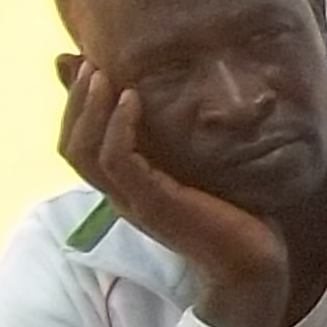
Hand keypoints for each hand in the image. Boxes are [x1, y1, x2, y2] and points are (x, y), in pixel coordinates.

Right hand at [59, 69, 289, 326]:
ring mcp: (133, 202)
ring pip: (84, 153)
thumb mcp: (197, 167)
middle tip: (87, 63)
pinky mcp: (154, 205)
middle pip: (71, 146)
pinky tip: (133, 99)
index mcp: (126, 188)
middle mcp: (120, 196)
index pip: (78, 145)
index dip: (75, 107)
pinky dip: (119, 128)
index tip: (85, 65)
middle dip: (75, 102)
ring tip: (101, 73)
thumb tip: (166, 103)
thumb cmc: (234, 214)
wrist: (255, 264)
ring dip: (89, 109)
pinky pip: (119, 163)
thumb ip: (176, 143)